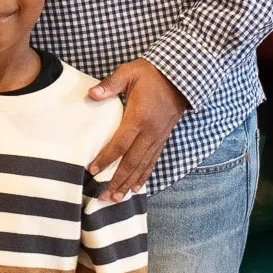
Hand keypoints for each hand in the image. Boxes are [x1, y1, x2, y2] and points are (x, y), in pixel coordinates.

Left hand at [87, 58, 188, 200]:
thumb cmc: (151, 73)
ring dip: (129, 184)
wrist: (181, 76)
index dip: (106, 159)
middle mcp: (150, 132)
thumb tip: (91, 93)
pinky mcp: (163, 139)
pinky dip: (144, 176)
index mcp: (139, 117)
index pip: (120, 144)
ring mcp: (158, 137)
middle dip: (117, 181)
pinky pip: (152, 161)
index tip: (92, 170)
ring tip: (117, 199)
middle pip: (131, 162)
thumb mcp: (129, 73)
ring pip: (142, 166)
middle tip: (103, 197)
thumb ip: (110, 84)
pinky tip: (136, 188)